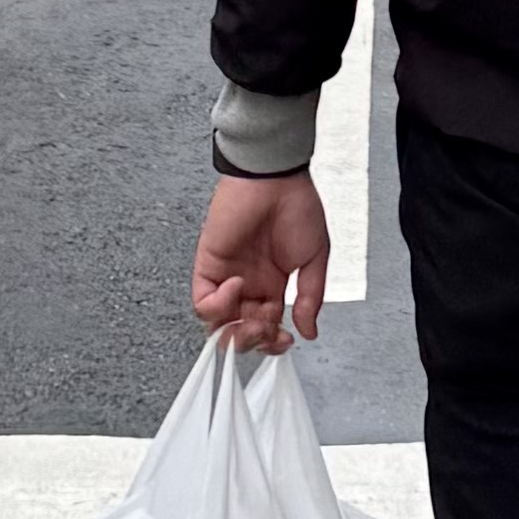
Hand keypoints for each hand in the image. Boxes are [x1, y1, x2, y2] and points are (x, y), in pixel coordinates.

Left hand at [191, 167, 328, 348]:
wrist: (276, 177)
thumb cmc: (297, 206)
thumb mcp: (316, 258)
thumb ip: (311, 298)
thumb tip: (309, 331)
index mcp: (272, 283)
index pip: (266, 326)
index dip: (274, 341)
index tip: (287, 340)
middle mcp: (248, 283)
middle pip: (240, 331)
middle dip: (255, 341)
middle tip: (269, 333)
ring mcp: (226, 276)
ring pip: (218, 324)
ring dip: (235, 332)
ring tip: (254, 320)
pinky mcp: (208, 265)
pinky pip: (203, 301)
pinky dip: (219, 305)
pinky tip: (238, 287)